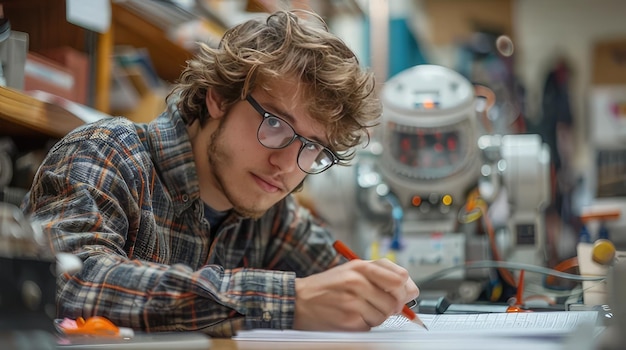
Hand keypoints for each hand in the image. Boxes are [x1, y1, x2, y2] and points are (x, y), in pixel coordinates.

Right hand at [293, 258, 418, 330]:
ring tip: (361, 309)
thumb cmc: (327, 285)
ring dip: (377, 316)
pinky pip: (371, 326)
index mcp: (360, 266)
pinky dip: (366, 324)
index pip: (400, 277)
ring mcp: (353, 301)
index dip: (405, 288)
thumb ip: (381, 274)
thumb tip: (410, 289)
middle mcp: (357, 282)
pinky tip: (353, 316)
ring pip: (385, 315)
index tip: (401, 292)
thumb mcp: (352, 270)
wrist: (299, 300)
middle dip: (393, 306)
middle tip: (381, 304)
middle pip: (395, 299)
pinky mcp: (349, 320)